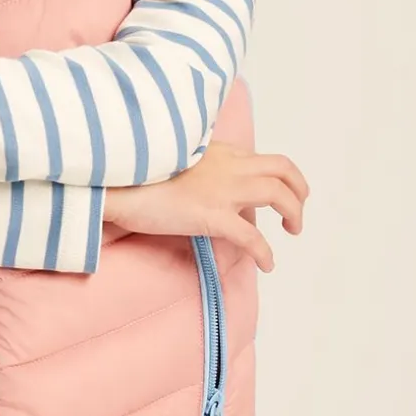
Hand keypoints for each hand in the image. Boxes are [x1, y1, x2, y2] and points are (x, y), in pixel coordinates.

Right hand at [104, 140, 309, 273]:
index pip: (263, 158)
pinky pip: (252, 237)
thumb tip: (199, 186)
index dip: (282, 176)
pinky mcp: (213, 215)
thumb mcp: (173, 158)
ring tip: (292, 232)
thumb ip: (195, 167)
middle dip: (298, 191)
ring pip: (279, 195)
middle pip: (282, 171)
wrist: (116, 180)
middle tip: (295, 214)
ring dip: (294, 213)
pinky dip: (266, 252)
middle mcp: (228, 166)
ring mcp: (223, 190)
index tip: (281, 192)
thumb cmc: (134, 172)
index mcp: (219, 152)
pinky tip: (268, 264)